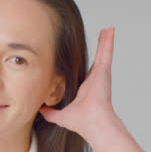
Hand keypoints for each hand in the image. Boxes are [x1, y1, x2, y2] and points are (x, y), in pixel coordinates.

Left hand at [39, 26, 117, 141]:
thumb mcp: (61, 116)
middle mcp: (96, 79)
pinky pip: (106, 51)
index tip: (86, 55)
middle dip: (100, 46)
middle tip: (103, 34)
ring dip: (106, 40)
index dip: (87, 62)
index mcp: (87, 88)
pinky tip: (110, 29)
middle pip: (98, 58)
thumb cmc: (81, 122)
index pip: (88, 71)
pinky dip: (108, 40)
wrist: (92, 123)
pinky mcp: (103, 70)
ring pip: (103, 52)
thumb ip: (50, 113)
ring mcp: (101, 73)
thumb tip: (40, 110)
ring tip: (108, 28)